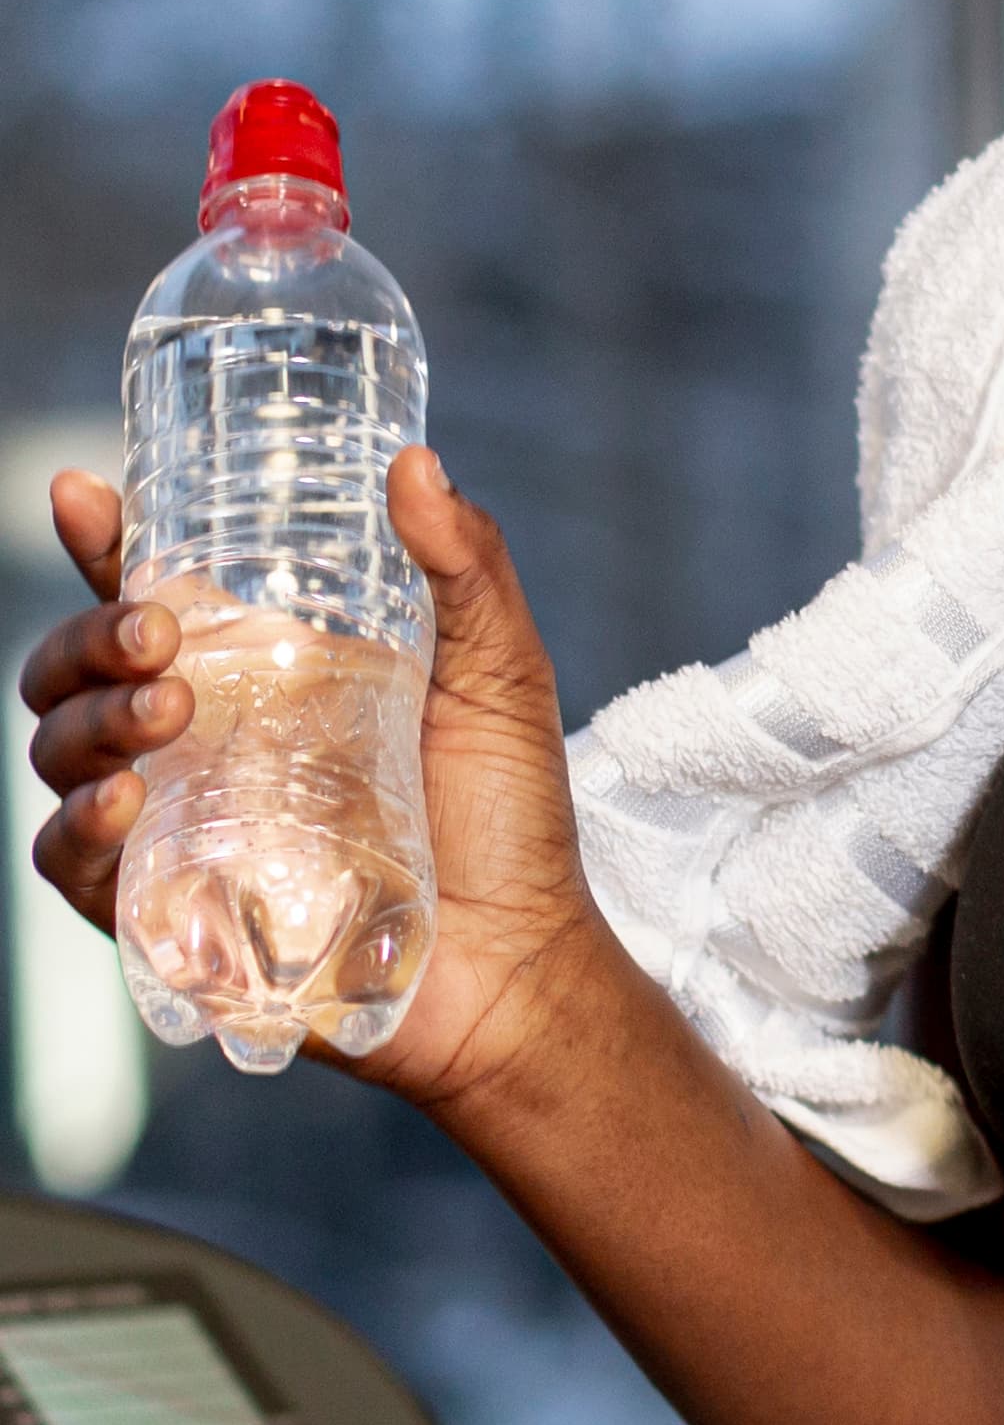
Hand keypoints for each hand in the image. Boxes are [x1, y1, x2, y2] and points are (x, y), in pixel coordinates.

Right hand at [21, 456, 620, 1118]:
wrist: (520, 962)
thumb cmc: (513, 817)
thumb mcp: (503, 674)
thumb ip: (466, 568)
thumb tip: (416, 462)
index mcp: (265, 673)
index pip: (155, 596)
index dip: (106, 544)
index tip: (83, 493)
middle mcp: (205, 739)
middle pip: (82, 668)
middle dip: (90, 636)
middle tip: (156, 634)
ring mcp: (179, 822)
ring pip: (61, 752)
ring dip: (88, 719)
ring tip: (164, 711)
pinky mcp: (169, 910)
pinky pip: (74, 864)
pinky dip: (78, 827)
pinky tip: (122, 801)